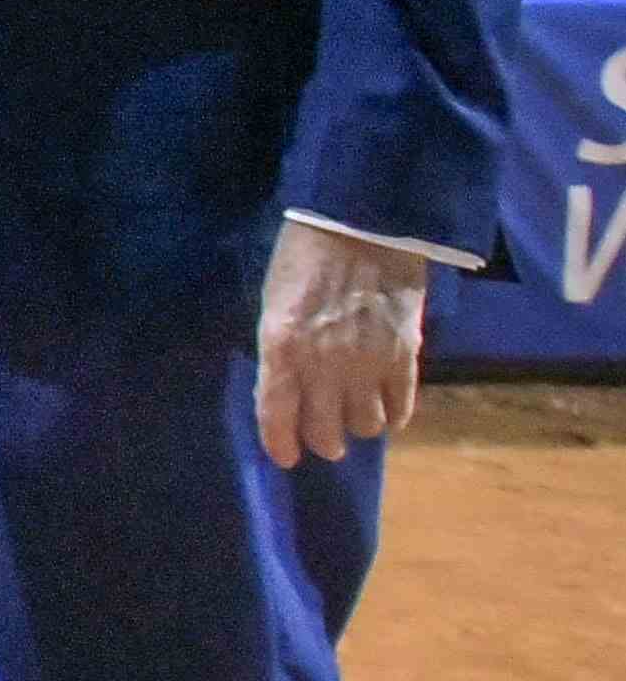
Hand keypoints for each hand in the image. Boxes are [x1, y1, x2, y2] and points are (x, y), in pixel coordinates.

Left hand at [253, 221, 427, 467]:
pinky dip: (394, 415)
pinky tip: (387, 409)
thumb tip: (286, 387)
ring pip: (367, 426)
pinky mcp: (405, 355)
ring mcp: (368, 362)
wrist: (362, 223)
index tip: (286, 457)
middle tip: (325, 440)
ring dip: (359, 426)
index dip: (280, 444)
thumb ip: (279, 348)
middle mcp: (323, 363)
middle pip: (325, 432)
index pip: (276, 415)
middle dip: (323, 442)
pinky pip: (402, 407)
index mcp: (280, 347)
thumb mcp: (274, 301)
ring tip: (356, 416)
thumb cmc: (304, 255)